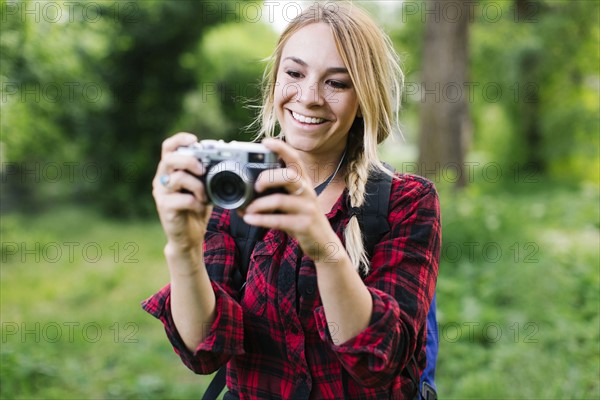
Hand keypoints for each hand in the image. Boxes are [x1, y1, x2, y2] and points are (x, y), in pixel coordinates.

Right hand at [152, 132, 211, 252]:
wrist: (189, 237)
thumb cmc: (196, 208)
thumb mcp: (203, 186)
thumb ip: (206, 171)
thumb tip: (222, 151)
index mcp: (170, 170)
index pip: (168, 147)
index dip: (179, 139)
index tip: (195, 141)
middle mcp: (162, 179)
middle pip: (169, 159)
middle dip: (189, 161)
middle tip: (202, 170)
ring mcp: (161, 193)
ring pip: (177, 178)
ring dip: (197, 185)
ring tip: (204, 196)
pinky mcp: (164, 208)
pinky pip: (182, 199)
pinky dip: (196, 202)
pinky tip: (199, 207)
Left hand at [241, 138, 335, 257]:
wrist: (323, 243)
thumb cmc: (301, 218)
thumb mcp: (292, 201)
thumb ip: (275, 194)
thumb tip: (244, 195)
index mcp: (303, 182)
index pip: (295, 159)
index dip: (281, 148)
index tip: (265, 142)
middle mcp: (307, 191)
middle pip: (289, 175)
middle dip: (268, 177)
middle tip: (255, 186)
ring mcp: (307, 208)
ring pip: (281, 200)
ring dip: (260, 204)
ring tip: (247, 209)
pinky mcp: (304, 225)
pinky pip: (280, 220)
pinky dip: (262, 220)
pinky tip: (250, 219)